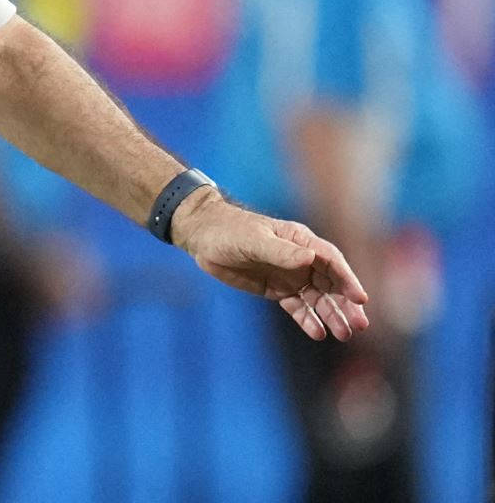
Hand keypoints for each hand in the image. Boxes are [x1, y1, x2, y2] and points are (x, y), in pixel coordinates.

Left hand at [173, 189, 370, 341]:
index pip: (331, 261)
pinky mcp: (277, 290)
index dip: (347, 279)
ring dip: (332, 315)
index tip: (360, 298)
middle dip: (346, 303)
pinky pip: (298, 307)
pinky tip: (318, 333)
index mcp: (300, 240)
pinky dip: (308, 320)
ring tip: (345, 334)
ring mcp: (290, 276)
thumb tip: (310, 257)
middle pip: (331, 283)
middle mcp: (301, 259)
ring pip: (318, 298)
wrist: (203, 237)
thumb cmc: (229, 230)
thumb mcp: (252, 239)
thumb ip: (280, 250)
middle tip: (361, 325)